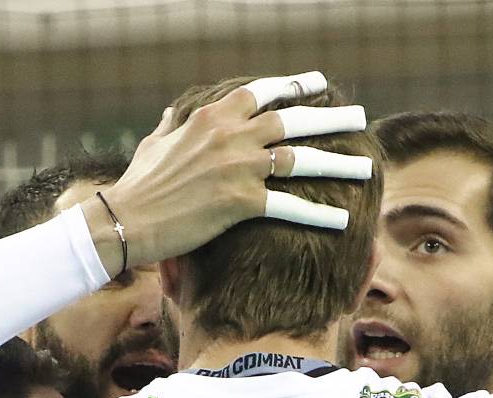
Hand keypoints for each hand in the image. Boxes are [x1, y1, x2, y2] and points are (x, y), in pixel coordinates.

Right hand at [102, 72, 370, 267]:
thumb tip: (174, 113)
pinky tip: (343, 221)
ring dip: (338, 164)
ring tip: (366, 167)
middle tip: (359, 117)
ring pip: (301, 160)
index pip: (263, 92)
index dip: (295, 86)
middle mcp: (232, 135)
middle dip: (331, 118)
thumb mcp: (154, 143)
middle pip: (294, 121)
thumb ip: (172, 125)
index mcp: (213, 116)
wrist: (127, 219)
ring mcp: (240, 168)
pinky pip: (291, 206)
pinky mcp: (242, 203)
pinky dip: (319, 215)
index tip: (319, 82)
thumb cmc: (137, 185)